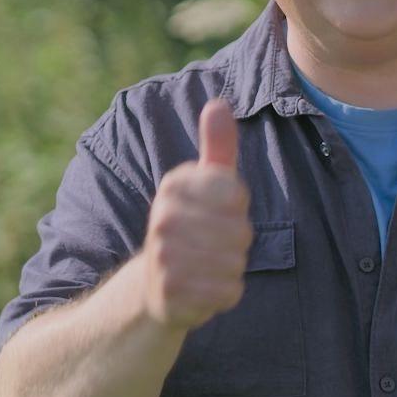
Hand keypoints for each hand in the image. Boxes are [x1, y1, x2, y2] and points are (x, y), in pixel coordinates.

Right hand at [139, 98, 253, 331]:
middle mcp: (163, 218)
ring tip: (209, 264)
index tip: (219, 211)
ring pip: (234, 262)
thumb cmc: (193, 225)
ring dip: (231, 267)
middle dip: (237, 242)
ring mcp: (164, 256)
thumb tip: (218, 103)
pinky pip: (227, 291)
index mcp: (173, 185)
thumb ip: (217, 146)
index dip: (237, 206)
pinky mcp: (171, 293)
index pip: (234, 192)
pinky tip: (205, 287)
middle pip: (239, 230)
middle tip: (214, 244)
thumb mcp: (205, 184)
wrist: (156, 285)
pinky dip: (225, 293)